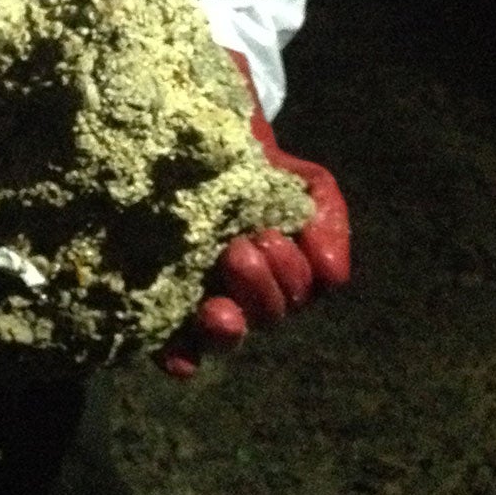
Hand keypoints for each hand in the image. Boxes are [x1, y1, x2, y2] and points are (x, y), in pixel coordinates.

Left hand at [160, 58, 351, 376]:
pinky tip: (178, 357)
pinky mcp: (162, 308)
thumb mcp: (303, 182)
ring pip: (227, 335)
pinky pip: (175, 346)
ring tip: (215, 305)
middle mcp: (247, 294)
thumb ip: (326, 218)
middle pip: (266, 314)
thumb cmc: (255, 166)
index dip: (289, 275)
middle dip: (259, 287)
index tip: (270, 237)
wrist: (194, 137)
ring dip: (227, 327)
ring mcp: (205, 302)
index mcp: (283, 270)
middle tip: (239, 249)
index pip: (299, 291)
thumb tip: (333, 274)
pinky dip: (180, 357)